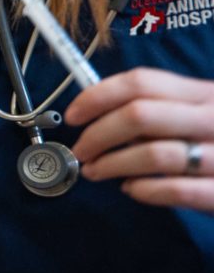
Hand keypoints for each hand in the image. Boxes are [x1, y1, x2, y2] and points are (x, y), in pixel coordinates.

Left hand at [66, 68, 213, 211]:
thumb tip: (97, 111)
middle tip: (80, 151)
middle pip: (139, 116)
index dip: (98, 96)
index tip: (73, 115)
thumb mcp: (201, 110)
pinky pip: (179, 191)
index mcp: (204, 92)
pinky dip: (145, 191)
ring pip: (154, 154)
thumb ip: (161, 107)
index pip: (142, 81)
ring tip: (96, 171)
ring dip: (113, 164)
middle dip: (97, 135)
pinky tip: (132, 190)